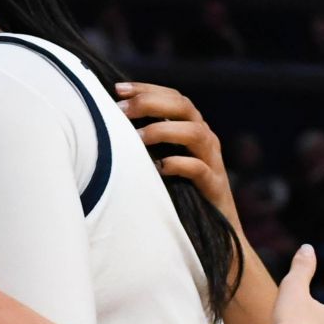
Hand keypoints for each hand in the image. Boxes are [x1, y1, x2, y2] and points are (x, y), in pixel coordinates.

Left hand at [116, 81, 236, 228]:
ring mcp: (212, 162)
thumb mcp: (161, 163)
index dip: (147, 90)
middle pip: (184, 107)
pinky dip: (180, 164)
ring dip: (164, 131)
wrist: (214, 233)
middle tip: (121, 110)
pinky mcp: (214, 187)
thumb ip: (146, 144)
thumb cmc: (179, 195)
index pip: (173, 98)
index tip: (117, 89)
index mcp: (192, 129)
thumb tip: (108, 126)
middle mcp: (205, 140)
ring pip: (195, 133)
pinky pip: (200, 170)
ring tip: (137, 137)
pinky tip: (160, 167)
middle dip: (151, 103)